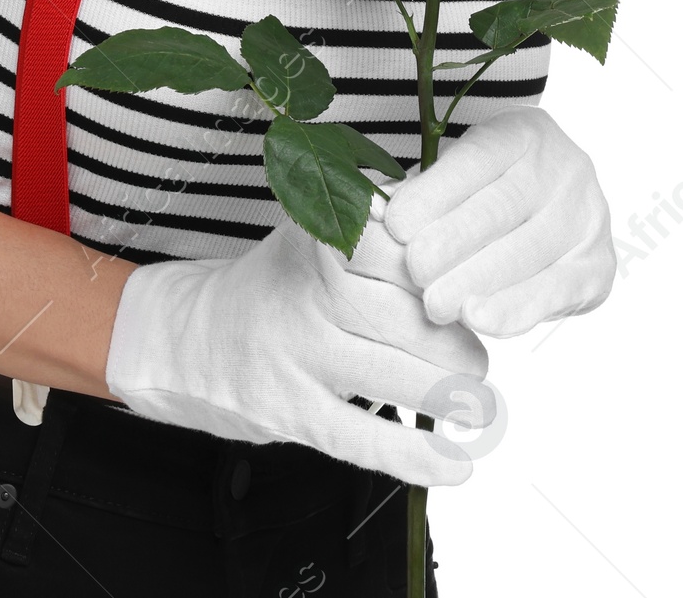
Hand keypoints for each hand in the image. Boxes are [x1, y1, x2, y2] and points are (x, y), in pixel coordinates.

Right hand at [104, 217, 490, 487]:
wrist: (198, 338)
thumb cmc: (284, 283)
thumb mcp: (317, 231)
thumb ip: (379, 218)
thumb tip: (457, 215)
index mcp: (318, 240)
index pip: (392, 248)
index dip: (439, 272)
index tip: (472, 289)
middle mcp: (305, 293)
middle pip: (394, 313)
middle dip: (449, 339)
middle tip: (481, 358)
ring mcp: (297, 355)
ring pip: (384, 374)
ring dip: (445, 394)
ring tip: (483, 405)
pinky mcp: (292, 413)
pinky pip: (360, 438)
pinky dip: (413, 456)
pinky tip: (457, 467)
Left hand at [381, 108, 615, 336]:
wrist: (557, 204)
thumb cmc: (489, 187)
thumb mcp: (461, 170)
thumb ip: (424, 191)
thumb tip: (372, 213)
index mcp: (523, 132)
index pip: (476, 161)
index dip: (434, 193)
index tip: (395, 225)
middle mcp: (564, 169)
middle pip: (500, 209)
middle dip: (451, 243)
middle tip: (414, 272)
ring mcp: (587, 217)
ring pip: (526, 252)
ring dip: (476, 282)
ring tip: (435, 305)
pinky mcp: (597, 266)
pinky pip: (555, 290)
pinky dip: (515, 308)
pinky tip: (480, 319)